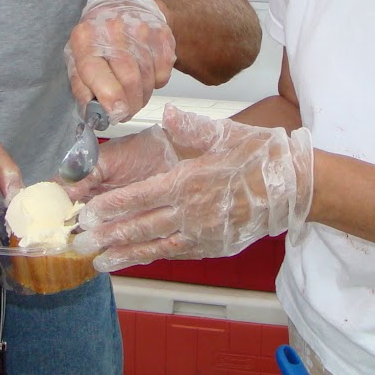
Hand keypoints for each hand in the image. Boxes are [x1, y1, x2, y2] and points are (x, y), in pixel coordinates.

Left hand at [64, 0, 174, 123]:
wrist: (124, 8)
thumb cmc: (98, 40)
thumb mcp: (78, 61)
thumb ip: (82, 89)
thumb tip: (93, 114)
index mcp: (85, 39)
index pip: (96, 72)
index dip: (110, 98)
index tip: (117, 113)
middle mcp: (112, 30)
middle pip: (129, 79)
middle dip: (130, 104)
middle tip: (127, 112)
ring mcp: (140, 30)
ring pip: (148, 78)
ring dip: (143, 96)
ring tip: (135, 95)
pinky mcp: (161, 35)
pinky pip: (163, 73)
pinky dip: (156, 83)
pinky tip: (146, 76)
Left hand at [75, 105, 312, 271]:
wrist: (294, 188)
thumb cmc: (261, 157)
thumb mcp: (227, 133)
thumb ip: (193, 126)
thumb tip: (169, 113)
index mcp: (189, 183)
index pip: (141, 197)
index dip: (112, 207)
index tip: (87, 214)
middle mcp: (192, 212)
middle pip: (141, 227)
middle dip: (108, 236)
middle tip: (79, 243)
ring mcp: (203, 234)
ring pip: (156, 246)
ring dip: (125, 254)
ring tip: (99, 262)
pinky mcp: (213, 246)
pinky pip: (177, 253)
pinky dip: (153, 257)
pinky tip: (137, 260)